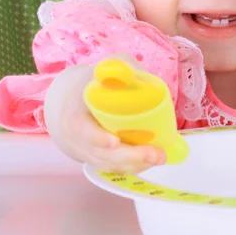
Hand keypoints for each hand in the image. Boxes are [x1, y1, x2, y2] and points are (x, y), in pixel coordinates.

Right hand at [44, 54, 165, 173]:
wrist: (76, 101)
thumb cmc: (95, 83)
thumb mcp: (106, 68)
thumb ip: (119, 67)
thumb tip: (139, 76)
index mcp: (75, 112)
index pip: (81, 128)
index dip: (97, 137)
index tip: (115, 142)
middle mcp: (77, 136)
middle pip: (100, 153)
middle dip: (129, 156)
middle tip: (155, 154)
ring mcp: (87, 150)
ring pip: (109, 164)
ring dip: (135, 164)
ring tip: (160, 157)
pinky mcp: (97, 158)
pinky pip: (113, 167)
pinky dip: (132, 167)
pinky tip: (151, 161)